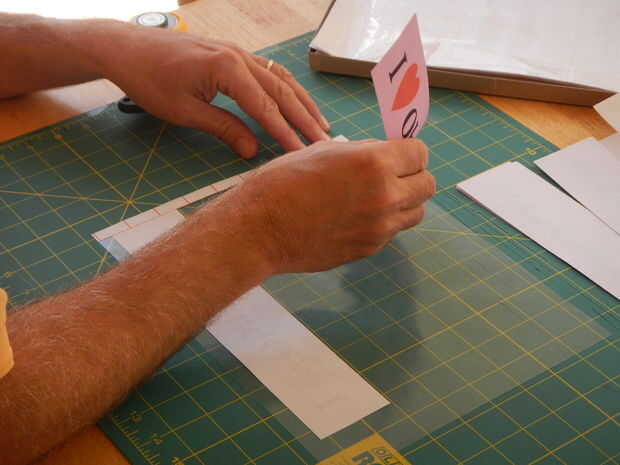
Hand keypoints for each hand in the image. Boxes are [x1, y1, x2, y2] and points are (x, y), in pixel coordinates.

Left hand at [100, 25, 329, 157]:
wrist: (125, 47)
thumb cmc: (148, 79)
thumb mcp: (183, 111)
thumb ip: (222, 128)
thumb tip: (252, 151)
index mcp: (227, 68)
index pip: (266, 107)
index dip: (286, 133)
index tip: (301, 154)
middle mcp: (239, 55)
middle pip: (281, 91)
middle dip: (304, 118)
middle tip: (323, 142)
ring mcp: (237, 51)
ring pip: (280, 78)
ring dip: (301, 102)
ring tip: (320, 124)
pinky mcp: (232, 53)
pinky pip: (268, 72)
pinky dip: (285, 90)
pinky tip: (294, 101)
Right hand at [216, 138, 434, 273]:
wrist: (260, 229)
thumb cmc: (283, 183)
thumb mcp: (324, 151)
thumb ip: (362, 152)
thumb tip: (384, 154)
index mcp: (373, 163)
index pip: (420, 153)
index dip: (410, 150)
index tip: (400, 152)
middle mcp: (384, 196)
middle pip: (427, 184)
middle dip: (413, 175)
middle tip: (393, 174)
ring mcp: (379, 228)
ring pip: (416, 212)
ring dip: (404, 201)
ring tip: (377, 197)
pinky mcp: (369, 249)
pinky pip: (392, 232)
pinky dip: (384, 222)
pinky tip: (357, 216)